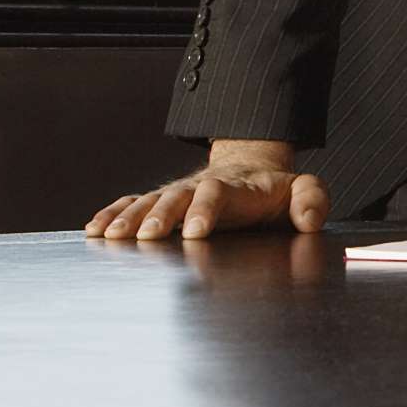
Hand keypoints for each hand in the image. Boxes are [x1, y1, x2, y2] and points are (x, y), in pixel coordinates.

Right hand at [88, 139, 329, 240]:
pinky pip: (133, 204)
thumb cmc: (276, 191)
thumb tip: (310, 219)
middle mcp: (199, 187)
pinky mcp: (162, 202)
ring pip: (149, 202)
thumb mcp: (304, 189)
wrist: (251, 169)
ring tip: (110, 237)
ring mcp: (178, 194)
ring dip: (130, 218)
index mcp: (234, 187)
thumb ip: (311, 200)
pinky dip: (113, 215)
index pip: (217, 194)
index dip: (205, 210)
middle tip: (149, 237)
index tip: (194, 232)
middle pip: (176, 197)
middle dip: (161, 216)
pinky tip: (94, 231)